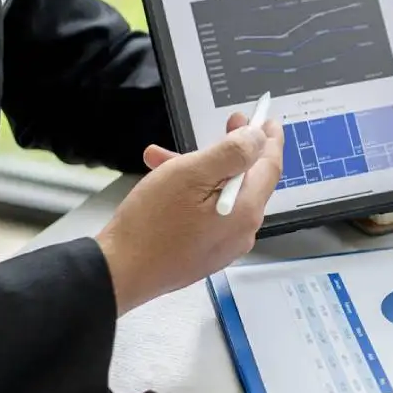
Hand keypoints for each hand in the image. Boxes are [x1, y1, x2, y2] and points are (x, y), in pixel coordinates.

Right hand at [95, 112, 285, 314]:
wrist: (121, 273)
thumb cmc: (153, 223)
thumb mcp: (192, 174)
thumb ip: (232, 153)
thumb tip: (258, 139)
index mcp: (247, 210)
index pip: (271, 167)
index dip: (270, 140)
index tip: (268, 120)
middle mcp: (242, 230)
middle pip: (247, 180)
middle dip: (232, 150)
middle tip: (227, 124)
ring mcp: (224, 244)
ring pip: (222, 194)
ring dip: (200, 170)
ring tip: (162, 157)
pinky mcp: (205, 252)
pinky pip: (209, 213)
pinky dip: (192, 193)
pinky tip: (163, 182)